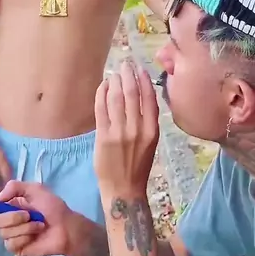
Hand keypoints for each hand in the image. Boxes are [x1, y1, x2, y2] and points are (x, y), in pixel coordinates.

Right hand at [0, 179, 69, 255]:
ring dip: (23, 227)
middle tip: (27, 214)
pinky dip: (25, 237)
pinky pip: (11, 244)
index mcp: (9, 204)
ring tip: (38, 225)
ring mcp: (11, 235)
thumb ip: (14, 187)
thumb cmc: (53, 207)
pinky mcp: (17, 248)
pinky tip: (35, 236)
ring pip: (3, 233)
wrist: (66, 227)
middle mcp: (7, 219)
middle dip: (9, 217)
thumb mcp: (35, 189)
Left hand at [94, 61, 158, 195]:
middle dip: (128, 76)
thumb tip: (140, 97)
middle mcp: (137, 130)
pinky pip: (101, 109)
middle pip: (133, 95)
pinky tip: (103, 86)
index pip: (150, 99)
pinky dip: (102, 94)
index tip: (140, 69)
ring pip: (117, 99)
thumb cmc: (137, 167)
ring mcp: (119, 133)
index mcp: (152, 131)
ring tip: (114, 73)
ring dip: (115, 82)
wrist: (124, 190)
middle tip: (125, 64)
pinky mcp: (103, 137)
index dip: (144, 81)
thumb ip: (146, 122)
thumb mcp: (150, 143)